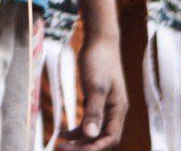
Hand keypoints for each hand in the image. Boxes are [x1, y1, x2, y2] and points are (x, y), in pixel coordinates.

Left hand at [61, 33, 127, 147]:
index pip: (110, 139)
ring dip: (80, 140)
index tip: (72, 149)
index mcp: (119, 110)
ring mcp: (107, 107)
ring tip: (61, 144)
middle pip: (102, 139)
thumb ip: (93, 111)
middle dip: (84, 147)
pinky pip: (90, 122)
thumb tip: (90, 135)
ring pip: (95, 132)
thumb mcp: (95, 86)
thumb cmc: (99, 60)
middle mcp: (115, 112)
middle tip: (61, 148)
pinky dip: (79, 129)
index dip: (93, 148)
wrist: (100, 40)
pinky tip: (65, 131)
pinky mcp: (98, 101)